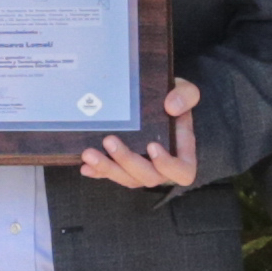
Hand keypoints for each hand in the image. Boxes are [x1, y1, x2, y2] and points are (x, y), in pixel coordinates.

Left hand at [76, 78, 206, 191]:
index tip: (151, 146)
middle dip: (126, 161)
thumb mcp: (186, 91)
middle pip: (147, 177)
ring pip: (127, 179)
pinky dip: (98, 172)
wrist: (157, 98)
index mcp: (182, 154)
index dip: (167, 165)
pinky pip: (111, 175)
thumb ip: (186, 96)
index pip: (182, 172)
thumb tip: (172, 107)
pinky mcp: (124, 168)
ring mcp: (141, 170)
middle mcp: (162, 167)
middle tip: (109, 140)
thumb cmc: (174, 98)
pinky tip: (85, 166)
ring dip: (107, 168)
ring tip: (89, 153)